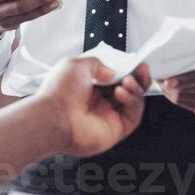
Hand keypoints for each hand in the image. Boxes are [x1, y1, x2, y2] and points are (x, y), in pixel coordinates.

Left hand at [36, 56, 150, 157]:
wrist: (52, 117)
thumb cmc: (57, 93)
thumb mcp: (76, 65)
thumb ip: (98, 64)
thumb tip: (113, 71)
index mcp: (90, 88)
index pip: (117, 79)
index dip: (129, 71)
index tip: (137, 63)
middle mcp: (100, 103)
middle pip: (129, 91)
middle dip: (138, 79)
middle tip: (141, 70)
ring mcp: (108, 117)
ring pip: (134, 102)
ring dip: (136, 89)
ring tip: (127, 81)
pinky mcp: (115, 130)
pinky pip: (133, 116)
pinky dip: (133, 102)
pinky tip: (122, 92)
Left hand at [160, 51, 194, 115]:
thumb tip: (172, 56)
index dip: (184, 79)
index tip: (168, 80)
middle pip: (194, 88)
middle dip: (173, 86)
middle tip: (158, 80)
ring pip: (189, 98)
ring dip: (172, 93)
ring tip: (161, 85)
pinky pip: (190, 106)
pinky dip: (178, 99)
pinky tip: (169, 92)